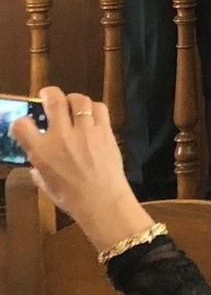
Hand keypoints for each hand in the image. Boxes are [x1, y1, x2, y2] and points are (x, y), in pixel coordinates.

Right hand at [10, 87, 155, 255]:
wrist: (103, 201)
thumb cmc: (71, 197)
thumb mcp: (46, 185)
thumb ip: (39, 169)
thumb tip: (38, 163)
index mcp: (42, 151)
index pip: (22, 125)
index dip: (21, 122)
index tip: (25, 124)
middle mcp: (62, 136)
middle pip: (54, 100)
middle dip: (49, 93)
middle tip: (48, 96)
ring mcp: (85, 131)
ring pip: (79, 100)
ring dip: (73, 100)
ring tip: (72, 105)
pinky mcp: (105, 130)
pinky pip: (100, 108)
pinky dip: (93, 108)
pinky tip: (91, 115)